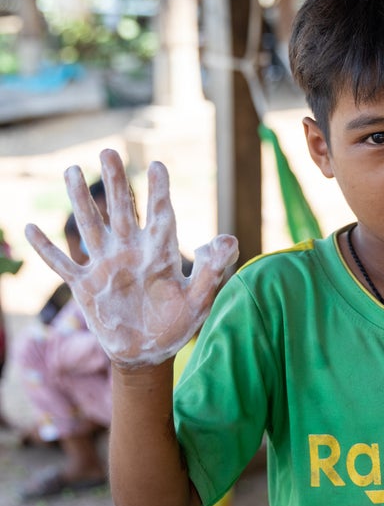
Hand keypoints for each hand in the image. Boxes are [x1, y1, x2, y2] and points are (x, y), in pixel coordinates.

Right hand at [25, 149, 238, 368]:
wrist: (149, 353)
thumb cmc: (178, 323)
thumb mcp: (200, 298)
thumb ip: (213, 270)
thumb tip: (230, 238)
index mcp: (160, 252)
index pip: (160, 214)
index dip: (159, 191)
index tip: (157, 165)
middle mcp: (131, 251)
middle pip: (121, 210)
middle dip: (115, 182)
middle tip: (108, 152)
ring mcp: (106, 266)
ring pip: (90, 226)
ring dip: (80, 201)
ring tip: (71, 170)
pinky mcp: (85, 286)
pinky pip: (62, 264)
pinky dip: (46, 249)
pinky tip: (31, 228)